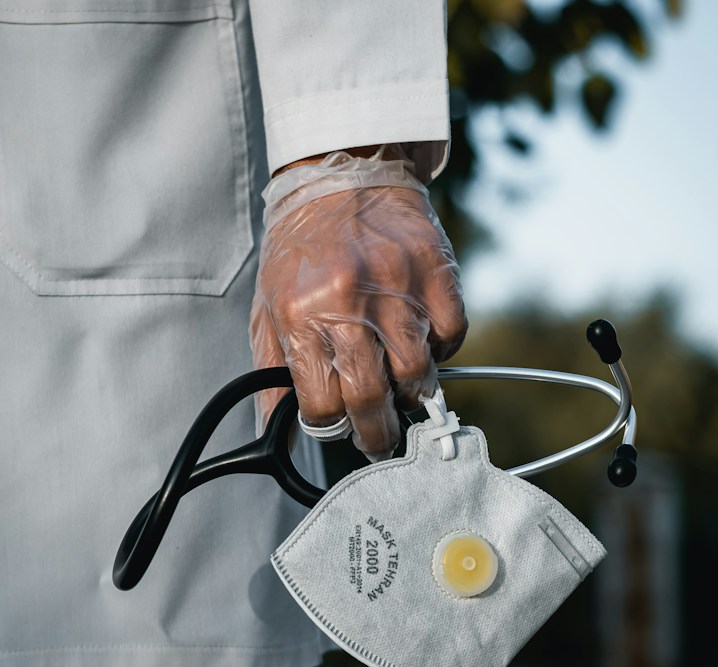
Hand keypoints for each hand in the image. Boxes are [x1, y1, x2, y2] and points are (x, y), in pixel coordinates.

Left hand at [250, 181, 466, 459]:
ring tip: (402, 391)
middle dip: (377, 434)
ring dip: (411, 394)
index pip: (323, 404)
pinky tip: (421, 342)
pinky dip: (440, 351)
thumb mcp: (267, 308)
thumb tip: (272, 431)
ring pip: (417, 374)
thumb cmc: (301, 251)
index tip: (340, 427)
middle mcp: (349, 302)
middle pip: (372, 398)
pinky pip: (450, 336)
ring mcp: (398, 286)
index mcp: (301, 315)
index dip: (332, 426)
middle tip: (379, 441)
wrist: (341, 173)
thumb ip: (270, 374)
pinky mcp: (436, 271)